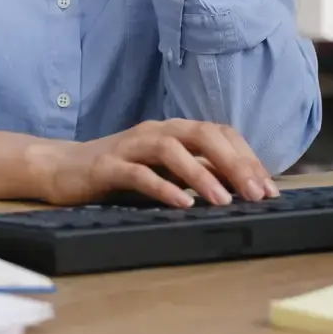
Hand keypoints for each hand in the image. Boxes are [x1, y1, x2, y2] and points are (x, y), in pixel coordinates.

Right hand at [30, 119, 280, 207]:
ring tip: (223, 200)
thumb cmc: (119, 171)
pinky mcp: (107, 165)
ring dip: (201, 174)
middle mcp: (156, 130)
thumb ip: (193, 172)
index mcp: (174, 130)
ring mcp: (131, 145)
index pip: (219, 133)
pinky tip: (181, 203)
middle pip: (203, 135)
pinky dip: (163, 187)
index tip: (269, 188)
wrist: (62, 168)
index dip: (247, 157)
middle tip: (257, 194)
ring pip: (172, 150)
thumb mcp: (163, 169)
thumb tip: (238, 189)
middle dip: (234, 164)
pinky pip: (139, 173)